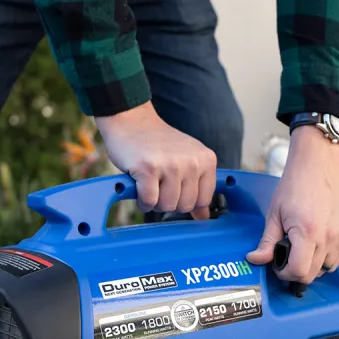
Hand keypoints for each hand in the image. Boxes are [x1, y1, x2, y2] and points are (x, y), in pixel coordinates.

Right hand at [97, 103, 216, 215]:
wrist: (132, 121)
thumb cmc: (159, 144)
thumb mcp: (187, 160)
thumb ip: (198, 187)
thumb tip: (203, 217)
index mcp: (206, 160)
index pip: (203, 200)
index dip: (186, 201)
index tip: (175, 189)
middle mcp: (192, 162)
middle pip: (185, 206)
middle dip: (169, 202)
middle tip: (159, 185)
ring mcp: (171, 165)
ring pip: (167, 206)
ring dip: (154, 202)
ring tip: (149, 184)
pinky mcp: (148, 169)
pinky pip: (149, 202)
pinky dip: (142, 200)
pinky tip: (139, 187)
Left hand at [247, 129, 338, 284]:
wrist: (318, 166)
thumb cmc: (296, 185)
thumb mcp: (274, 214)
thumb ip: (266, 241)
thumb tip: (255, 259)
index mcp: (307, 232)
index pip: (298, 271)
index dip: (284, 274)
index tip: (278, 266)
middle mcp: (328, 237)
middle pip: (312, 274)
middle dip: (295, 271)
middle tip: (286, 257)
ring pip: (326, 270)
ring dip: (311, 267)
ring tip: (301, 250)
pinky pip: (337, 260)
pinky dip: (325, 260)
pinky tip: (314, 247)